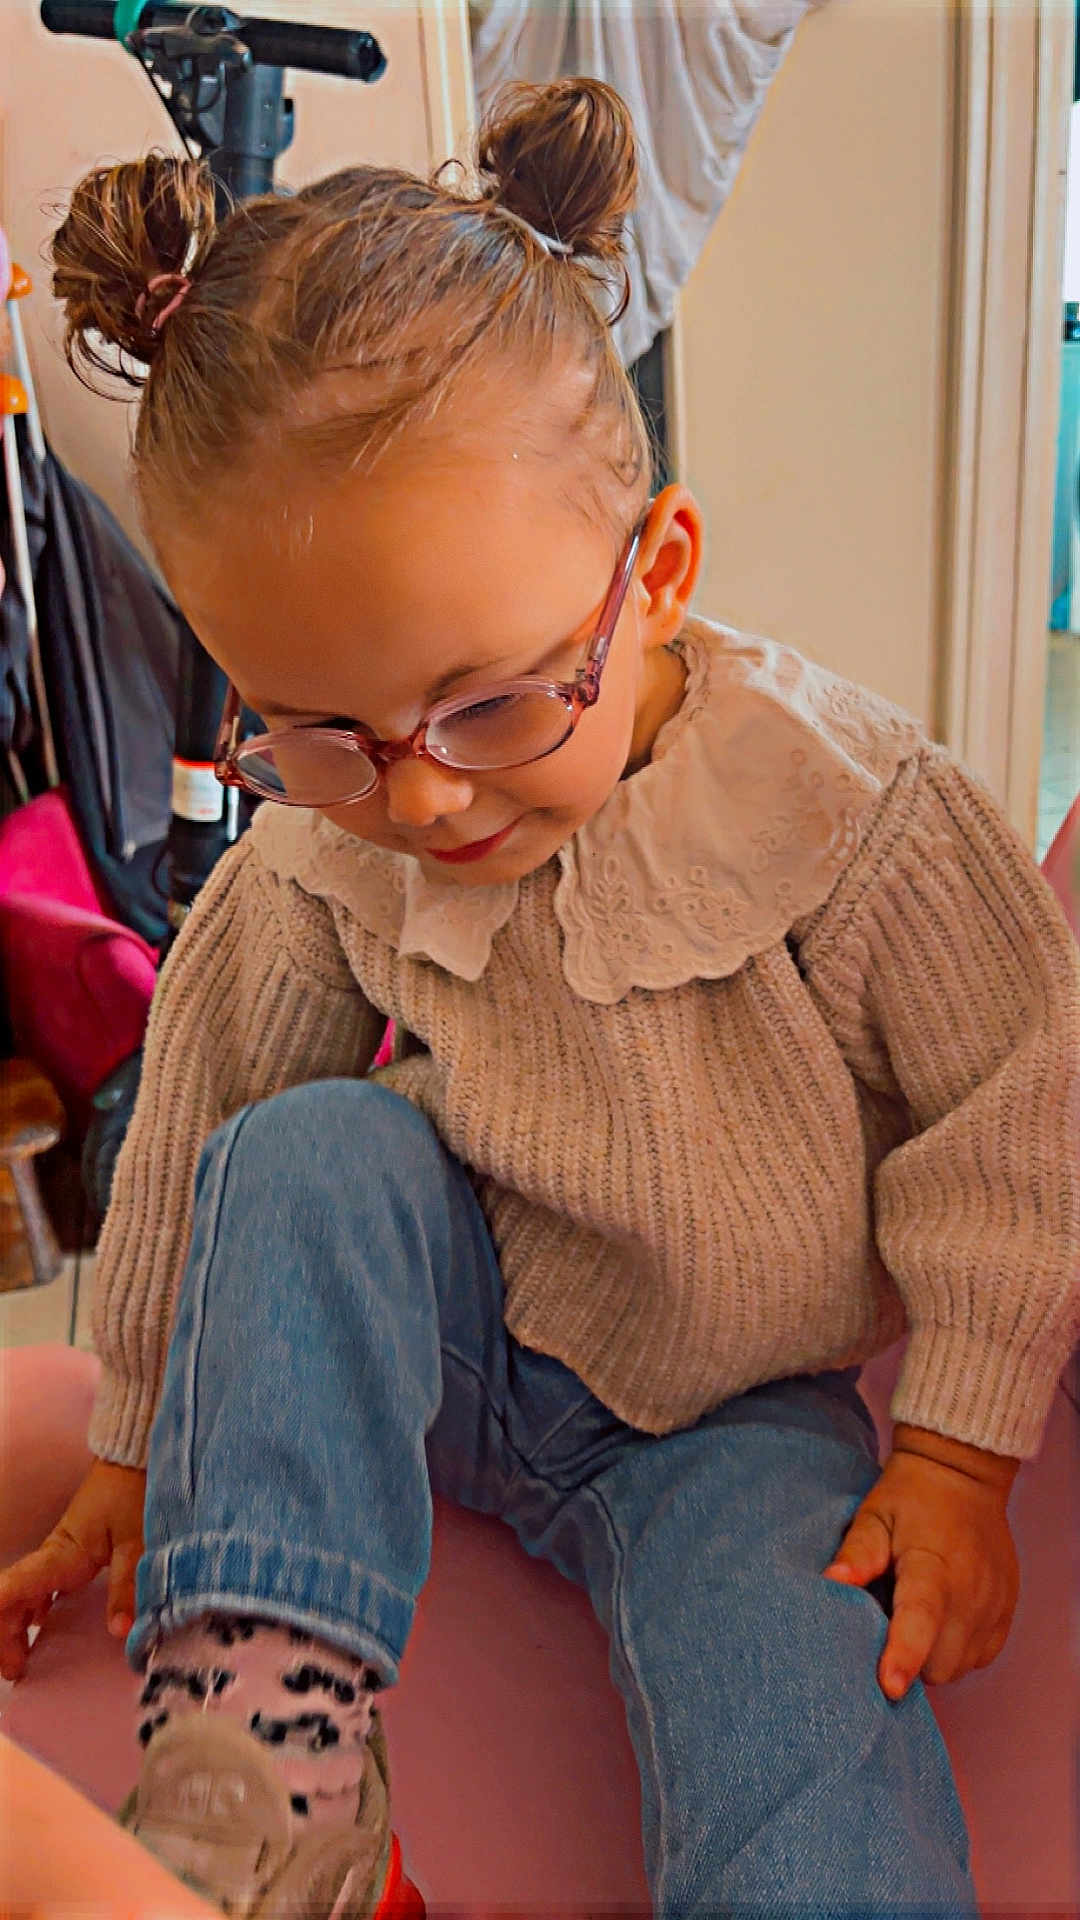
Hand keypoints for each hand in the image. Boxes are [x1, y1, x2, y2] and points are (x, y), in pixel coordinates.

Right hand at [0, 1457, 146, 1680]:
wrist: (137, 1457)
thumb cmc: (135, 1493)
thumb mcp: (137, 1540)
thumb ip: (126, 1585)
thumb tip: (118, 1632)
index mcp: (60, 1555)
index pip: (14, 1588)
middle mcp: (52, 1556)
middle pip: (13, 1599)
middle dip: (5, 1636)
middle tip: (16, 1671)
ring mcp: (61, 1554)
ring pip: (25, 1594)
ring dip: (17, 1625)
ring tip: (22, 1661)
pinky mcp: (75, 1553)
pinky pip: (43, 1585)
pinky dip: (36, 1608)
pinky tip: (41, 1625)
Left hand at [823, 1424, 1019, 1700]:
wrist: (963, 1477)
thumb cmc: (909, 1498)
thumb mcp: (873, 1515)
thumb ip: (856, 1553)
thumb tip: (833, 1584)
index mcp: (931, 1565)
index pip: (920, 1618)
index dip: (904, 1655)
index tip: (889, 1686)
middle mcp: (971, 1591)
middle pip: (940, 1662)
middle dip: (911, 1661)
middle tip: (889, 1626)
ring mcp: (994, 1604)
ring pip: (960, 1666)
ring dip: (935, 1657)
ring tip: (916, 1619)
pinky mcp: (1007, 1611)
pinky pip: (980, 1657)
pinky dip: (958, 1650)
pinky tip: (942, 1620)